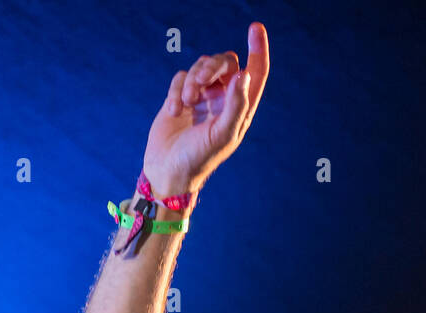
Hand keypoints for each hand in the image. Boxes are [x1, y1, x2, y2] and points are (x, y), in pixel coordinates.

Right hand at [141, 21, 268, 196]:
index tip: (256, 28)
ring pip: (202, 67)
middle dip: (212, 67)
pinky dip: (175, 91)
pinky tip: (173, 112)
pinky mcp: (181, 96)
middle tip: (201, 81)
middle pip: (225, 63)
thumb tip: (245, 75)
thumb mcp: (222, 134)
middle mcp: (224, 99)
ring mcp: (202, 97)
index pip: (255, 73)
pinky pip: (181, 77)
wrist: (168, 170)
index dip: (257, 50)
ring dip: (193, 80)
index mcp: (240, 108)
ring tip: (186, 103)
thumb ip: (236, 105)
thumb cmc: (199, 158)